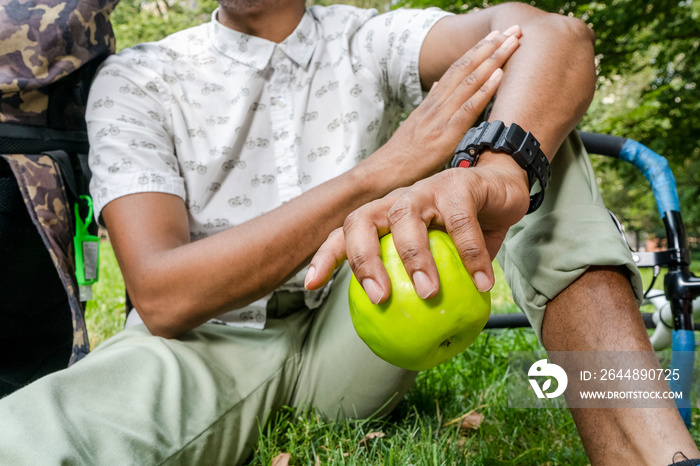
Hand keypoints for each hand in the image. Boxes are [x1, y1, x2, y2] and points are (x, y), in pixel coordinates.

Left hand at [305, 153, 529, 302]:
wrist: (503, 189)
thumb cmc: (466, 229)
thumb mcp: (443, 258)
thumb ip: (426, 287)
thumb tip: (420, 337)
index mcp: (384, 218)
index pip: (345, 234)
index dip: (325, 257)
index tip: (311, 286)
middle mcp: (397, 201)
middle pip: (361, 220)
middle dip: (361, 259)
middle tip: (379, 297)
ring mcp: (425, 190)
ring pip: (404, 217)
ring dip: (414, 257)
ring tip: (429, 293)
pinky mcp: (458, 185)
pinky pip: (460, 222)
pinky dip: (471, 255)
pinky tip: (482, 284)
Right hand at [361, 28, 520, 185]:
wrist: (384, 171)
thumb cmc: (402, 154)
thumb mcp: (416, 123)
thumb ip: (430, 103)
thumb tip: (440, 84)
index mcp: (432, 101)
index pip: (458, 68)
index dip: (478, 49)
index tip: (497, 34)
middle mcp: (437, 104)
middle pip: (466, 67)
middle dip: (491, 46)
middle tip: (513, 29)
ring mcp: (440, 118)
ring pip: (469, 81)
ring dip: (493, 60)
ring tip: (512, 43)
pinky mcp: (445, 135)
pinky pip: (467, 109)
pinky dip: (484, 90)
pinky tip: (499, 76)